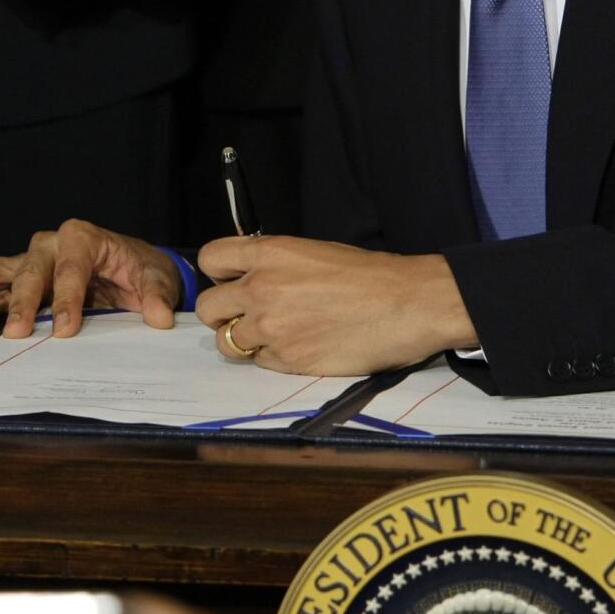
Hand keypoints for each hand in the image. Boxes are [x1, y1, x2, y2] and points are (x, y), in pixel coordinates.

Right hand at [0, 218, 180, 345]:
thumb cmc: (139, 270)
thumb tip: (159, 316)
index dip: (67, 298)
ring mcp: (24, 264)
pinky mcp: (9, 284)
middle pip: (27, 270)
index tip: (67, 330)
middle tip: (17, 334)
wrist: (130, 272)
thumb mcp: (156, 278)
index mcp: (83, 238)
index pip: (70, 266)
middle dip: (21, 302)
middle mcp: (48, 246)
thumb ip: (157, 295)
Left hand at [195, 234, 477, 374]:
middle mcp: (261, 288)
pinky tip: (299, 346)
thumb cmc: (368, 274)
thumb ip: (273, 263)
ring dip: (245, 339)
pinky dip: (271, 357)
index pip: (210, 259)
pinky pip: (258, 362)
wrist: (406, 304)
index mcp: (270, 253)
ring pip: (226, 342)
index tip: (232, 280)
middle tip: (249, 314)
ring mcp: (271, 327)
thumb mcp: (313, 251)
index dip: (219, 273)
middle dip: (224, 312)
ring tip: (276, 333)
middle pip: (208, 307)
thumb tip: (249, 275)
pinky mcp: (286, 360)